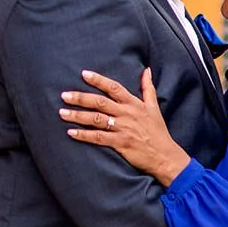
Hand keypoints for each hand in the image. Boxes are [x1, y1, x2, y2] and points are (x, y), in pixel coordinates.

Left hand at [60, 67, 193, 185]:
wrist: (166, 156)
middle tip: (64, 95)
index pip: (114, 88)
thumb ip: (148, 88)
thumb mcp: (154, 107)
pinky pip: (99, 138)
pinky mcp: (120, 143)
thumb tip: (146, 70)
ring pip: (96, 119)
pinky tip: (71, 133)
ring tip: (62, 113)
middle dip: (81, 98)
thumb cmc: (158, 132)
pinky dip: (84, 135)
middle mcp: (127, 114)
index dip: (99, 80)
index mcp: (134, 104)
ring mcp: (123, 129)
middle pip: (100, 102)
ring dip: (77, 116)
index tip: (83, 74)